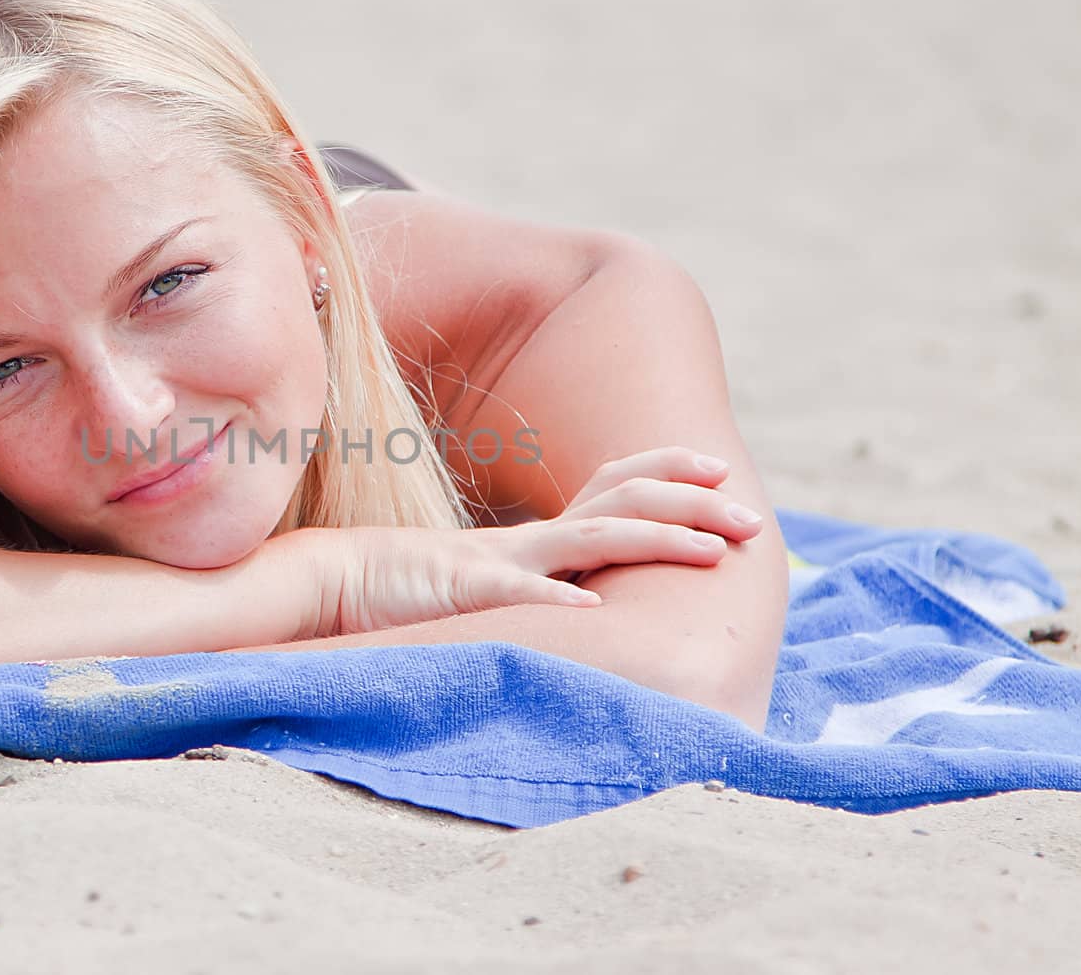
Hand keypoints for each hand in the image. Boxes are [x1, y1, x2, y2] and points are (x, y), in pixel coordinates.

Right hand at [300, 446, 760, 636]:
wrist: (328, 581)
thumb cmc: (401, 588)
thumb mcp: (482, 584)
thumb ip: (528, 582)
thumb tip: (578, 598)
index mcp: (532, 536)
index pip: (613, 485)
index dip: (669, 473)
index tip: (720, 475)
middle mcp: (526, 538)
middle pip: (622, 501)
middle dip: (693, 506)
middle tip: (752, 518)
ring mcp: (497, 562)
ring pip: (590, 537)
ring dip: (657, 541)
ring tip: (712, 554)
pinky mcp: (461, 591)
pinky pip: (518, 593)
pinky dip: (559, 598)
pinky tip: (597, 609)